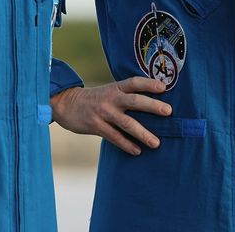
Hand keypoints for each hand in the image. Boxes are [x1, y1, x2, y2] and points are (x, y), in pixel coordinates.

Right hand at [50, 79, 170, 154]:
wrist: (66, 104)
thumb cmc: (94, 99)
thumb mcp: (108, 92)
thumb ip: (126, 96)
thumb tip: (153, 106)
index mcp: (115, 88)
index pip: (134, 82)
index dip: (149, 83)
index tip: (164, 87)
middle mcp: (110, 98)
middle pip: (134, 101)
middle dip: (152, 106)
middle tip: (168, 111)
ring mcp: (103, 112)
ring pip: (126, 123)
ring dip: (143, 133)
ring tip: (156, 143)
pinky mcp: (96, 126)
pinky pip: (114, 137)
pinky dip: (127, 145)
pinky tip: (137, 151)